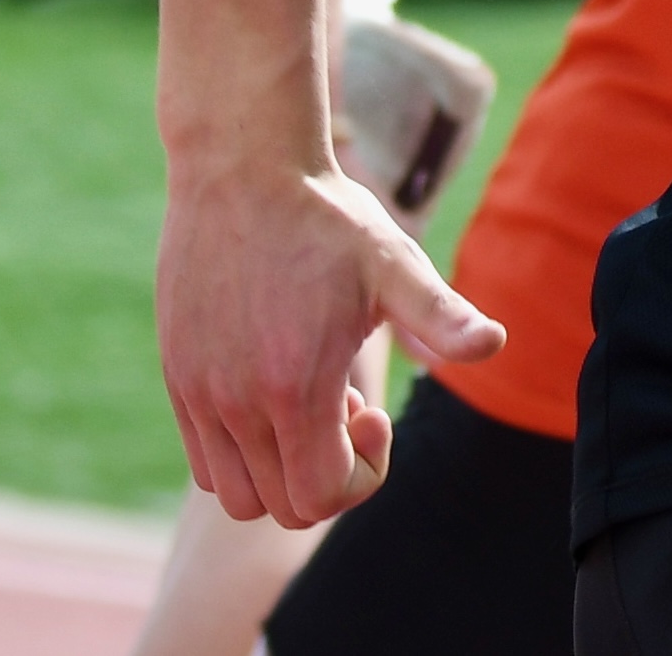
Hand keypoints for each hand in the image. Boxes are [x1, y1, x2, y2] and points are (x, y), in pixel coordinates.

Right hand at [155, 155, 504, 528]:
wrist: (242, 165)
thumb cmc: (328, 216)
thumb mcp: (394, 263)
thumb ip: (441, 316)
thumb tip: (495, 343)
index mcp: (294, 385)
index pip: (322, 498)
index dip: (363, 477)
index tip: (374, 413)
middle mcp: (236, 400)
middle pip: (283, 506)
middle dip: (328, 477)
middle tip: (346, 408)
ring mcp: (198, 391)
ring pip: (236, 492)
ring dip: (280, 471)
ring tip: (305, 403)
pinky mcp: (176, 375)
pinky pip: (202, 459)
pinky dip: (240, 452)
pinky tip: (270, 389)